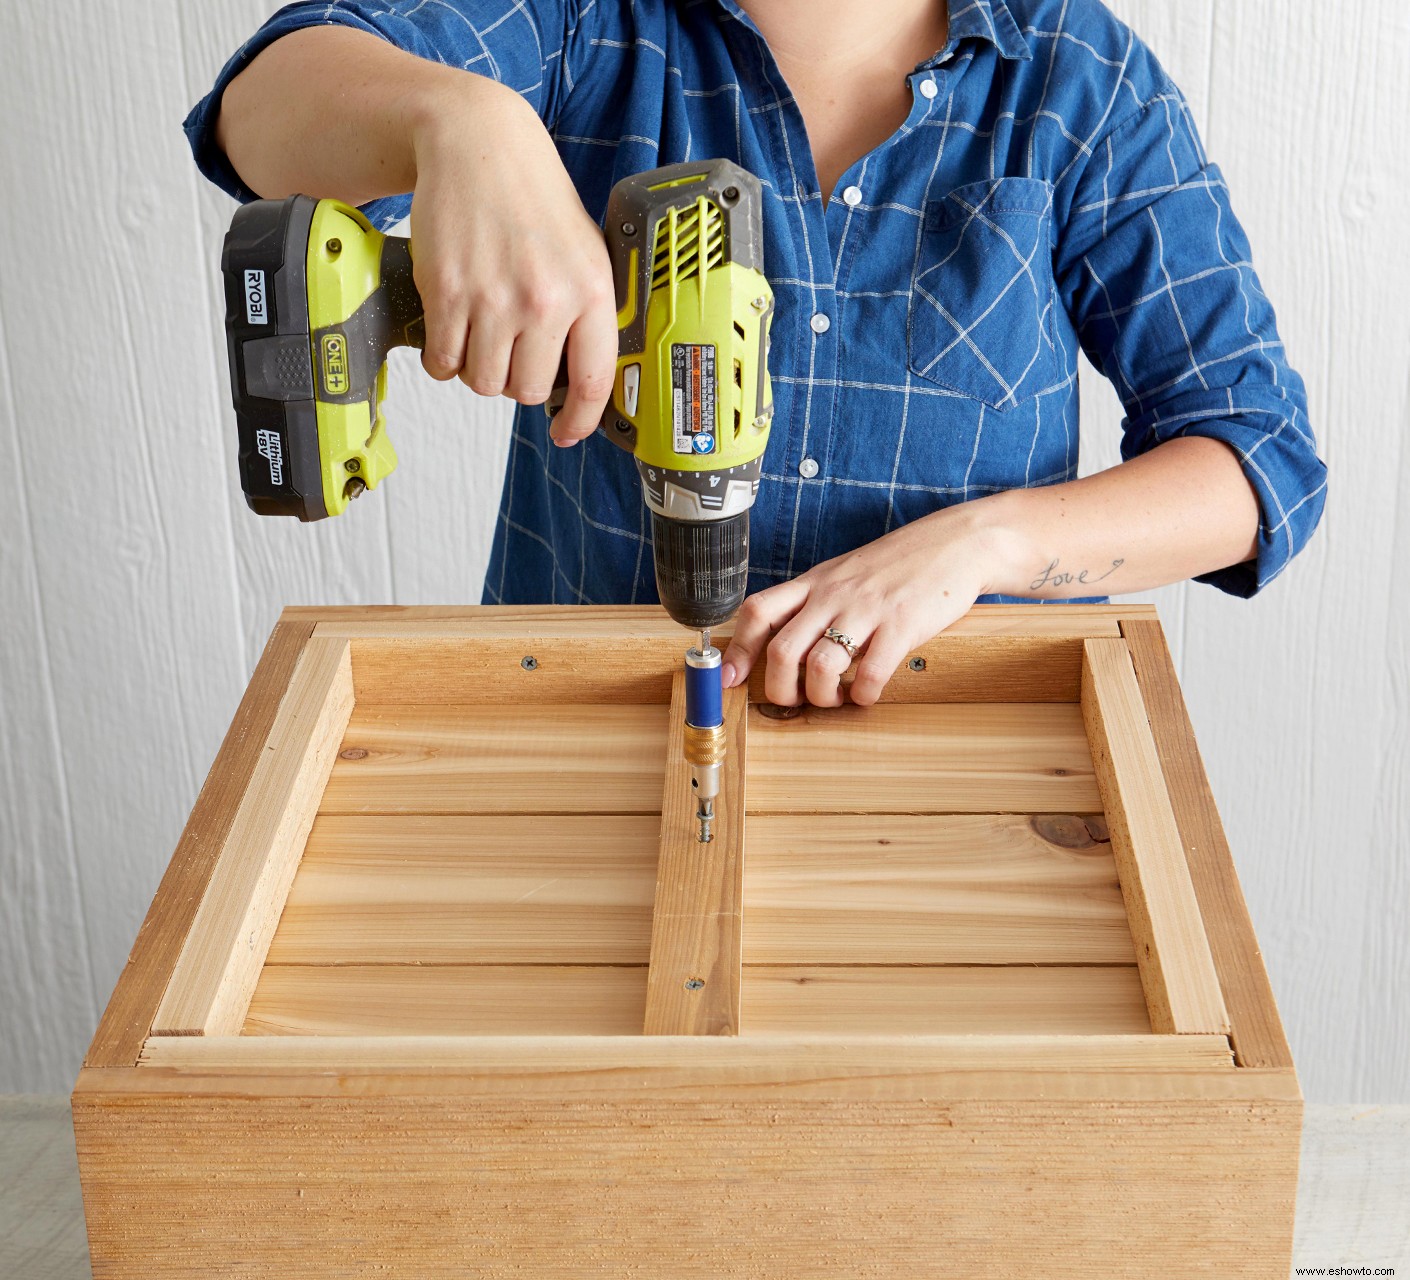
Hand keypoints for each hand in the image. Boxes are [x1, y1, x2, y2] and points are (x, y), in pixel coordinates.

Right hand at [408, 80, 616, 445]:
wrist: (477, 144)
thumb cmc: (531, 198)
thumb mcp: (584, 251)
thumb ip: (587, 312)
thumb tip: (584, 379)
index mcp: (590, 291)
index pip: (594, 382)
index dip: (580, 420)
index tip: (566, 432)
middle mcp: (546, 299)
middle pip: (528, 390)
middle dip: (516, 379)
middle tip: (510, 350)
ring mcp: (494, 299)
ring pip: (483, 382)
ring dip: (478, 370)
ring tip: (480, 335)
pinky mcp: (448, 293)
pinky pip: (443, 362)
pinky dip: (443, 358)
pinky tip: (451, 330)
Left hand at [721, 506, 1006, 705]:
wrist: (955, 543)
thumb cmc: (898, 564)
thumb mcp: (845, 574)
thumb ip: (815, 603)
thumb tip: (785, 645)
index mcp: (814, 582)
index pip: (758, 610)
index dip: (738, 648)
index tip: (731, 677)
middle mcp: (833, 595)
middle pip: (782, 651)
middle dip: (781, 690)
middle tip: (796, 700)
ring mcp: (867, 610)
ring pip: (820, 667)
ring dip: (823, 697)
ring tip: (837, 697)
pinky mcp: (901, 626)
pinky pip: (870, 675)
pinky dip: (864, 696)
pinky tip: (869, 693)